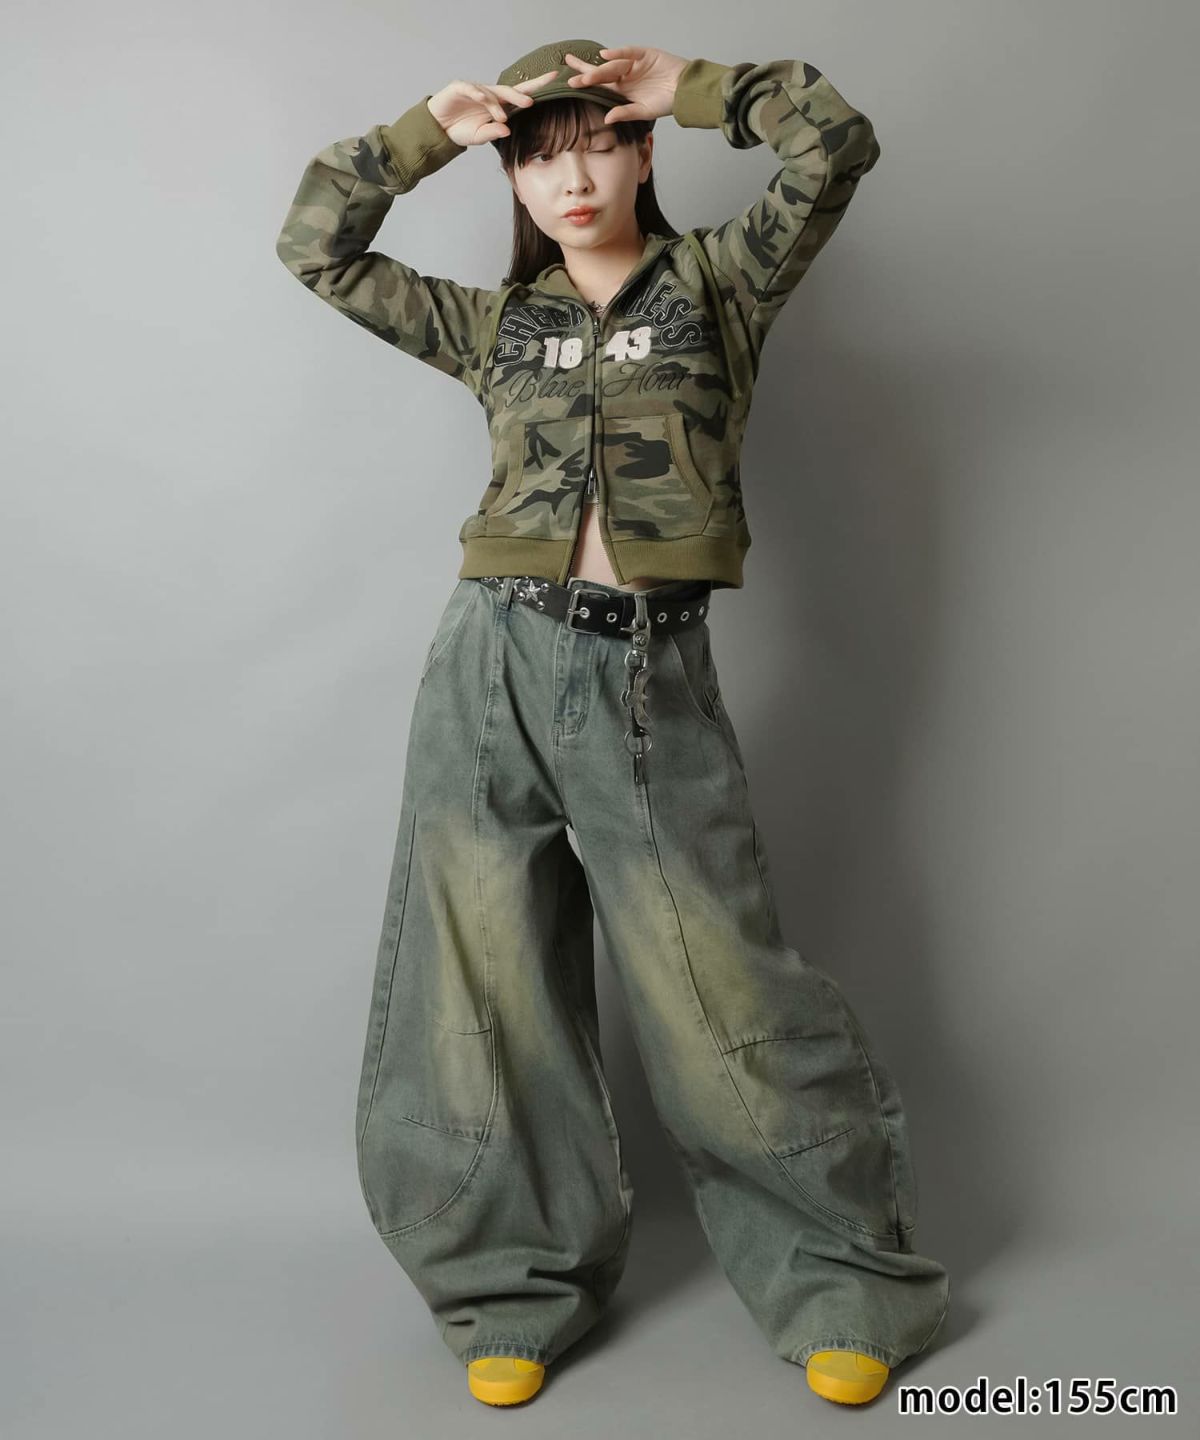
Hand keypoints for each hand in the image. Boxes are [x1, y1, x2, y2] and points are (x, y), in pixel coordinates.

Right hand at [427, 70, 558, 145]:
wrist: (438, 128)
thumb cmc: (461, 130)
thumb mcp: (480, 136)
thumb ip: (493, 133)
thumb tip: (506, 130)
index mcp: (498, 105)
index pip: (520, 96)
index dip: (537, 88)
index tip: (554, 80)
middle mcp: (489, 95)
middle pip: (509, 90)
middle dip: (520, 94)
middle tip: (530, 101)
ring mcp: (475, 90)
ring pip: (490, 93)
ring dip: (497, 104)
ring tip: (502, 117)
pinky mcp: (459, 88)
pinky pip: (470, 89)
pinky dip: (477, 93)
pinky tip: (481, 99)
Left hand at [561, 45, 689, 122]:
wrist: (687, 91)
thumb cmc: (667, 103)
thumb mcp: (644, 112)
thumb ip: (625, 113)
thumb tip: (607, 119)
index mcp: (623, 91)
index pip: (600, 87)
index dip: (586, 85)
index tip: (569, 86)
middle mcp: (626, 76)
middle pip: (602, 73)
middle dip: (585, 72)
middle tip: (568, 73)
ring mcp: (635, 64)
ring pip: (613, 65)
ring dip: (599, 70)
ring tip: (586, 76)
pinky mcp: (645, 54)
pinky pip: (628, 52)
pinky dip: (618, 54)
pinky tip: (605, 56)